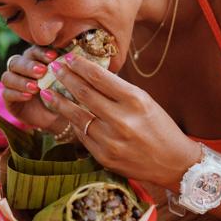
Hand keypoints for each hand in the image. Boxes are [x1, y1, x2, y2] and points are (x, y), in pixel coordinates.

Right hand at [1, 46, 68, 133]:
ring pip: (8, 76)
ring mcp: (12, 83)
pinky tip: (28, 96)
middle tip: (42, 71)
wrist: (57, 116)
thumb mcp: (64, 81)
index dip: (41, 52)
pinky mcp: (8, 98)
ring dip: (21, 81)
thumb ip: (63, 70)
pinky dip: (17, 94)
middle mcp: (20, 69)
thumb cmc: (61, 93)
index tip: (53, 56)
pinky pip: (6, 93)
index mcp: (34, 59)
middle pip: (17, 61)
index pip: (33, 51)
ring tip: (36, 87)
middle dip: (29, 66)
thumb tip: (71, 58)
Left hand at [39, 54, 200, 187]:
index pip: (99, 77)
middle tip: (54, 68)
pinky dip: (72, 122)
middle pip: (84, 93)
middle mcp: (122, 119)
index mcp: (135, 99)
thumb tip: (89, 75)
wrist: (174, 162)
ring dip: (59, 101)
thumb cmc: (160, 126)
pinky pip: (82, 135)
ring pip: (77, 116)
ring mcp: (111, 140)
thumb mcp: (144, 101)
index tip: (68, 57)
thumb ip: (118, 90)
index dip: (80, 65)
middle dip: (66, 78)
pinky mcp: (104, 156)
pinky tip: (64, 114)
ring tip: (46, 91)